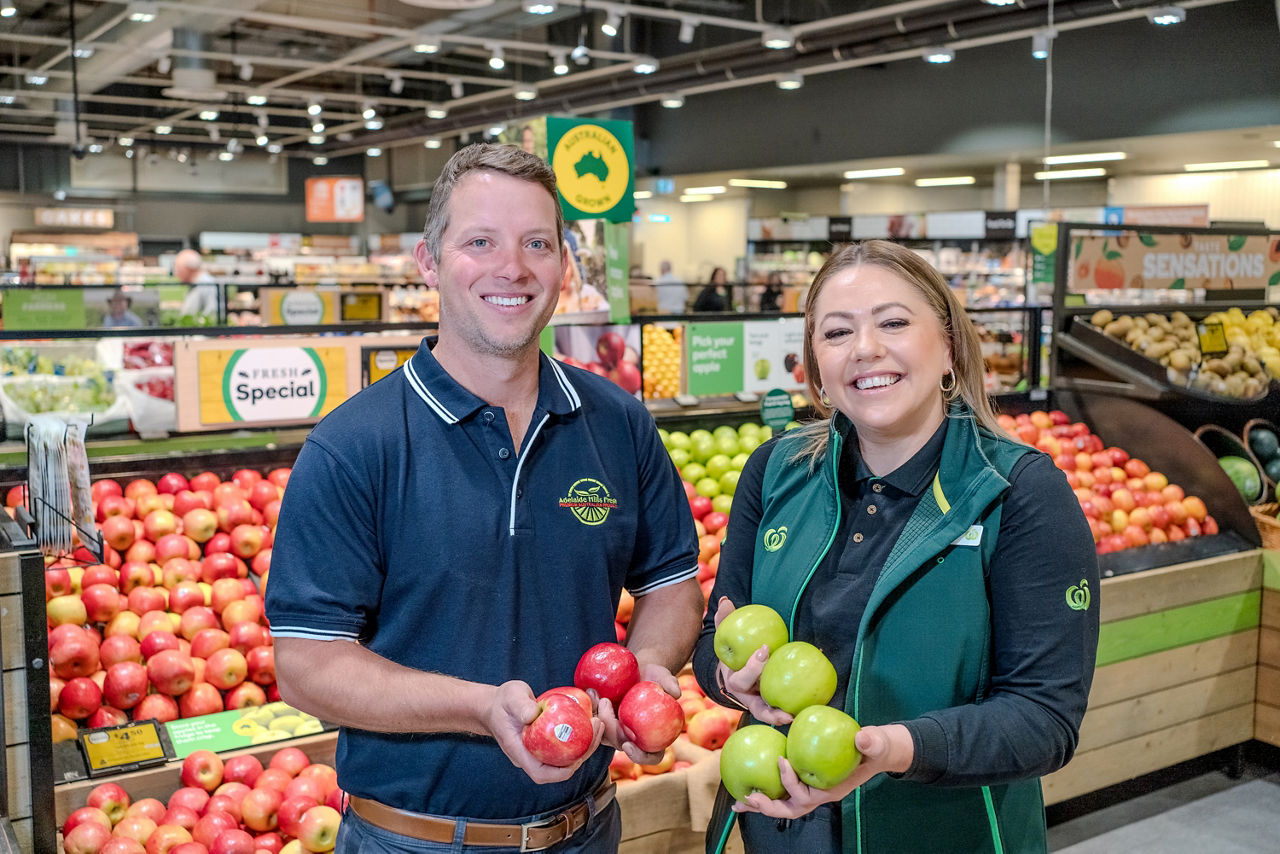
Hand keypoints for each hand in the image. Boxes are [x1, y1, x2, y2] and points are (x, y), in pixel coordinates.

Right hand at [487, 680, 604, 783]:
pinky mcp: (546, 744)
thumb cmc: (502, 702)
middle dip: (583, 754)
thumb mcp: (511, 697)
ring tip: (598, 722)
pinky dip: (580, 737)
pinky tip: (589, 720)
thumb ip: (521, 706)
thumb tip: (534, 714)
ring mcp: (539, 752)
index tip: (580, 753)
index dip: (562, 771)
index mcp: (520, 753)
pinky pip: (566, 746)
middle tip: (597, 727)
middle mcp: (532, 757)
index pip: (542, 774)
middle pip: (560, 768)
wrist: (496, 705)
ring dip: (586, 745)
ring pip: (566, 758)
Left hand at [595, 658, 677, 764]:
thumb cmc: (656, 676)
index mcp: (654, 736)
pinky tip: (591, 691)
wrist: (640, 669)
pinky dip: (592, 708)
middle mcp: (635, 738)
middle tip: (606, 702)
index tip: (628, 744)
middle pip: (620, 744)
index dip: (639, 756)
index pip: (651, 757)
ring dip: (598, 718)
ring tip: (598, 695)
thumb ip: (671, 684)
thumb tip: (675, 693)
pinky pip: (595, 721)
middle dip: (610, 729)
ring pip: (604, 735)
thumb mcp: (665, 677)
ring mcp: (618, 730)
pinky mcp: (605, 719)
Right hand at [713, 597, 790, 725]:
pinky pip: (782, 711)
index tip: (765, 649)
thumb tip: (724, 600)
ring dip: (782, 718)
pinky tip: (811, 705)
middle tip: (785, 706)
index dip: (754, 666)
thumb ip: (724, 620)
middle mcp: (747, 699)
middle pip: (757, 707)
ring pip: (770, 715)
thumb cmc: (732, 652)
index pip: (742, 678)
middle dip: (770, 709)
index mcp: (735, 682)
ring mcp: (760, 705)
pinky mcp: (772, 708)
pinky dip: (794, 711)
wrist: (733, 672)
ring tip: (797, 716)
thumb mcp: (726, 637)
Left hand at [731, 724, 913, 818]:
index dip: (791, 782)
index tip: (781, 760)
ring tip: (740, 800)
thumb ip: (872, 741)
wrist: (879, 750)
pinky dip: (768, 788)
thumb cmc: (877, 747)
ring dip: (762, 803)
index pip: (807, 796)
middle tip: (748, 797)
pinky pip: (785, 790)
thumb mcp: (878, 742)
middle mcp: (820, 794)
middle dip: (768, 807)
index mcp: (832, 789)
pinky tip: (751, 778)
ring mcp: (814, 789)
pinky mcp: (808, 780)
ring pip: (784, 804)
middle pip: (790, 809)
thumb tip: (862, 738)